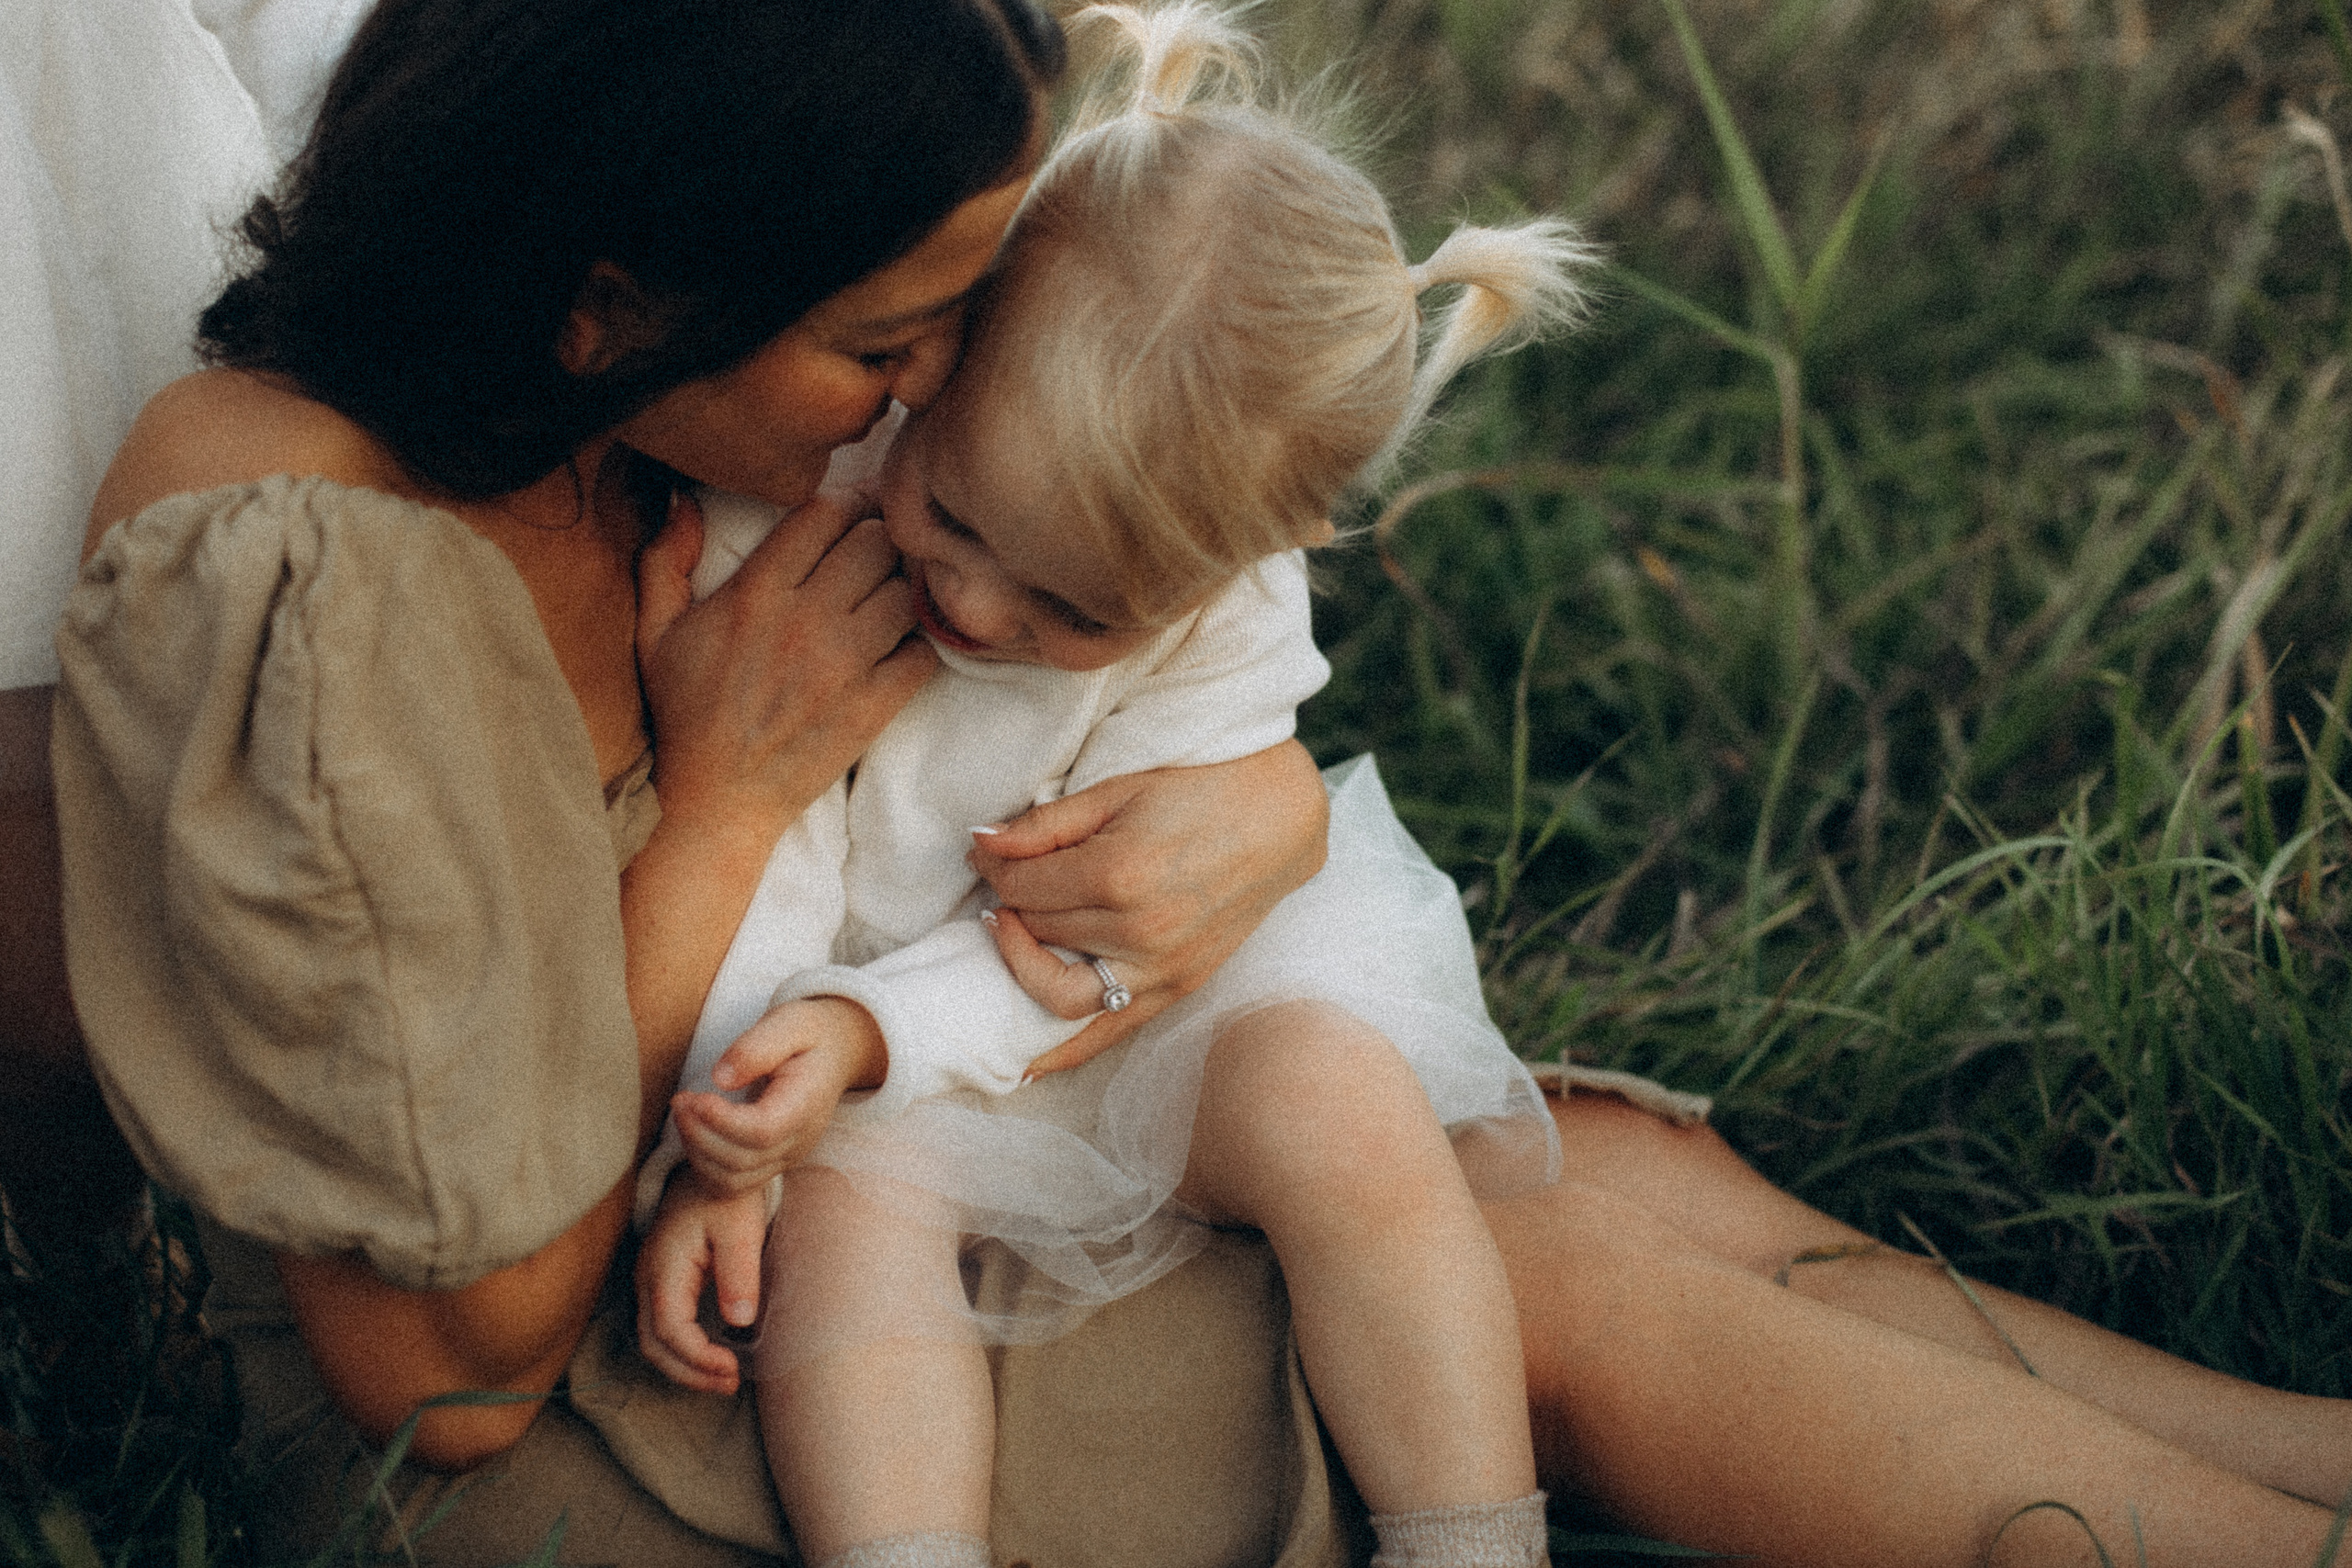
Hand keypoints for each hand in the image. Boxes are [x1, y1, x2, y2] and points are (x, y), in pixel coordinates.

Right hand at [634, 1167, 769, 1394]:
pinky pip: (661, 1327)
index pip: (669, 1329)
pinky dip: (681, 1351)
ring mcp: (649, 1280)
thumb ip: (739, 1274)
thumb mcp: (741, 1229)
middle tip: (728, 1384)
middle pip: (653, 1344)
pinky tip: (711, 1356)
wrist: (708, 1170)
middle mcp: (648, 1278)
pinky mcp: (660, 1282)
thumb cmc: (726, 1196)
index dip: (697, 1358)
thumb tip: (739, 1322)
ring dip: (684, 1366)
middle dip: (688, 1372)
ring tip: (722, 1378)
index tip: (731, 1368)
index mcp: (664, 1266)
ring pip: (652, 1340)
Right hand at [635, 489, 936, 851]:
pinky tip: (897, 651)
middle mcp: (803, 621)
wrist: (715, 798)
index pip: (824, 514)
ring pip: (903, 593)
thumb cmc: (684, 713)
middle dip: (878, 541)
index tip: (851, 515)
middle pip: (875, 543)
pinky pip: (923, 653)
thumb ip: (665, 560)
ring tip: (886, 602)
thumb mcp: (654, 633)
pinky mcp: (872, 707)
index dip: (846, 504)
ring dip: (900, 591)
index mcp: (754, 593)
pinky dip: (918, 647)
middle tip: (874, 557)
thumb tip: (682, 498)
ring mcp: (842, 665)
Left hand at [671, 998, 887, 1193]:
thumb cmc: (810, 1034)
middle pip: (742, 1161)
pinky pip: (733, 1185)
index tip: (693, 1097)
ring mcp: (787, 1157)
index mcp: (807, 1104)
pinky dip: (705, 1167)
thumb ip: (756, 1047)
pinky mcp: (772, 1163)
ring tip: (684, 1115)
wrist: (836, 1053)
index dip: (721, 1121)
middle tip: (680, 1101)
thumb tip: (720, 1078)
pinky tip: (695, 1135)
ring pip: (733, 1180)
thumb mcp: (790, 1022)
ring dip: (697, 1153)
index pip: (762, 1131)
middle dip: (700, 1134)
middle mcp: (800, 1140)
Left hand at [970, 741, 1328, 1074]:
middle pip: (1037, 932)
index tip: (986, 851)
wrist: (1281, 817)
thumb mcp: (1118, 789)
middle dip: (1009, 904)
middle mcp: (1140, 931)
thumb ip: (1046, 824)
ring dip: (1023, 967)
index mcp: (1120, 873)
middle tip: (1004, 878)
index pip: (1022, 887)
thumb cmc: (1201, 789)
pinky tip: (1029, 1061)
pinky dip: (1064, 1049)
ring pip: (1059, 992)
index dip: (993, 866)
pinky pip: (1110, 1031)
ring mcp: (1163, 967)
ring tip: (1009, 941)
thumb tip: (981, 845)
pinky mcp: (1180, 986)